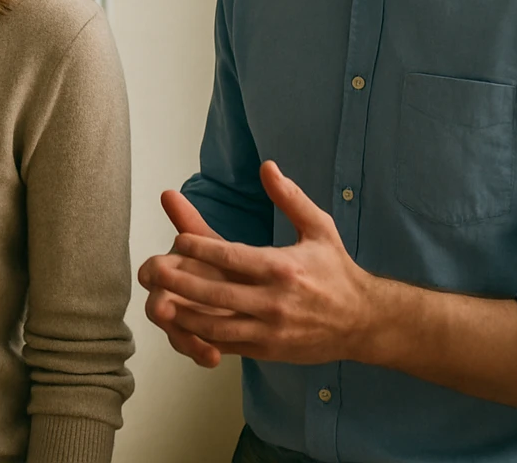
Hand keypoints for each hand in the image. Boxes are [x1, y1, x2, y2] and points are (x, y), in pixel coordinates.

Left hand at [147, 160, 378, 365]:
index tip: (177, 239)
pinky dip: (201, 338)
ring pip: (216, 326)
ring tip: (159, 301)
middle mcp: (275, 301)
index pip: (232, 257)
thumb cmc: (337, 271)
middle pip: (216, 293)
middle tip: (152, 271)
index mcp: (283, 267)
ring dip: (184, 314)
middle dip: (180, 282)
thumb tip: (266, 166)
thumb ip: (290, 197)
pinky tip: (182, 326)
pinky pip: (227, 346)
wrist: (364, 322)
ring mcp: (270, 330)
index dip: (200, 248)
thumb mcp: (320, 228)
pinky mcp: (268, 350)